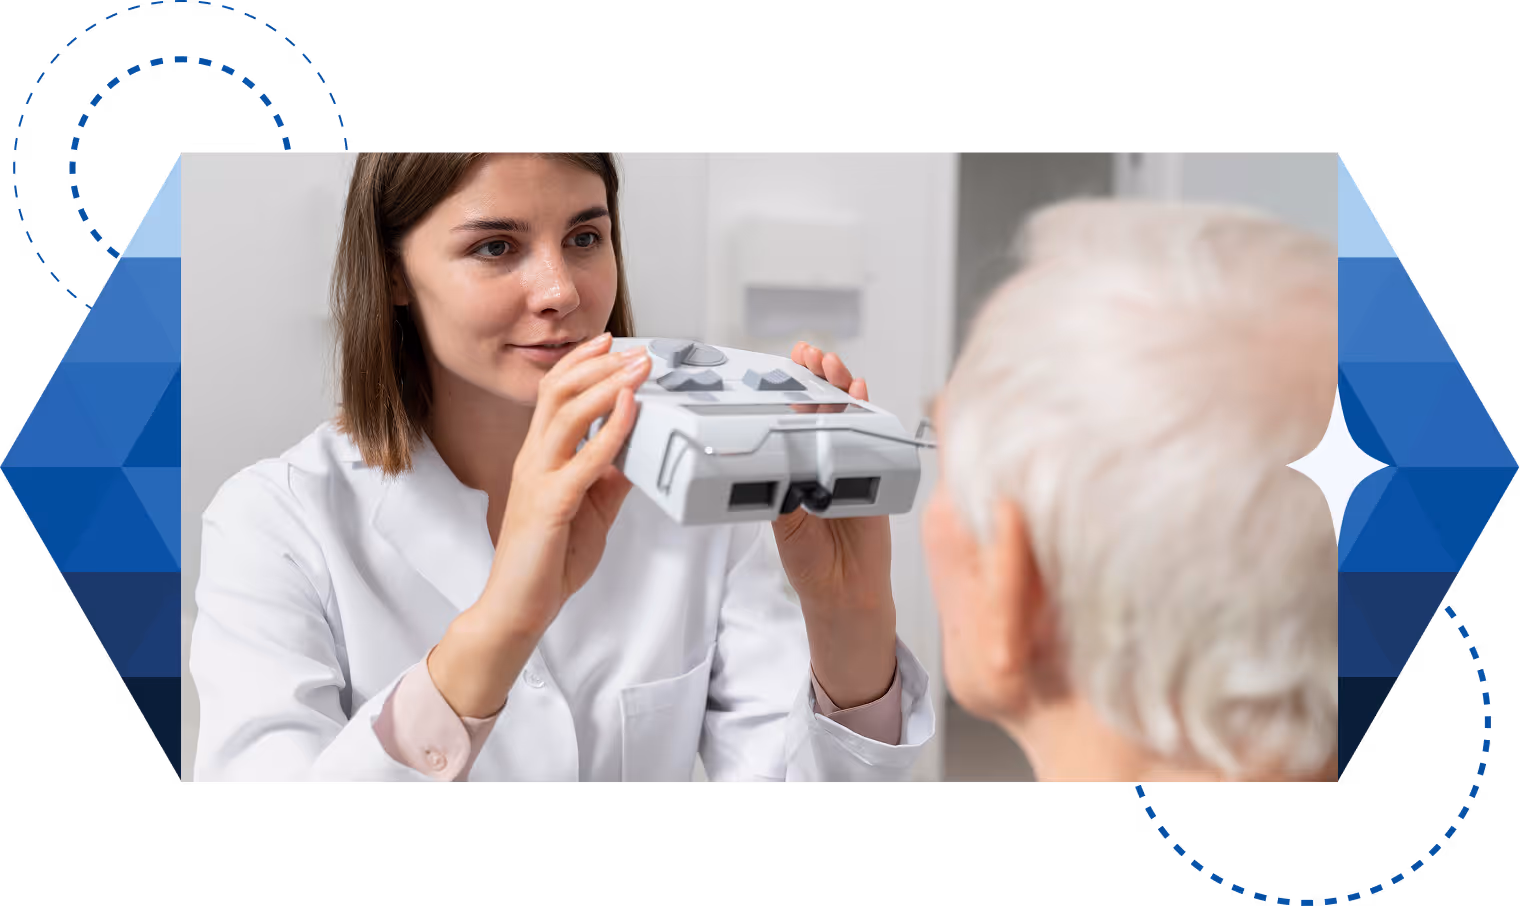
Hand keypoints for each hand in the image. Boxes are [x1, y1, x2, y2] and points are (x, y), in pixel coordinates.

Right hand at [431, 333, 650, 716]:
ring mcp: (539, 478)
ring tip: (638, 368)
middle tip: (635, 349)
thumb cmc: (549, 560)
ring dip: (608, 385)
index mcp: (539, 457)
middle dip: (599, 365)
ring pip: (567, 414)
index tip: (609, 342)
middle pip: (558, 392)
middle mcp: (533, 459)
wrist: (521, 606)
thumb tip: (637, 451)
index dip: (580, 363)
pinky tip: (631, 410)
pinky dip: (612, 430)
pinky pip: (584, 458)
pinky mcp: (551, 503)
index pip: (553, 394)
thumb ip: (610, 477)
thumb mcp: (592, 507)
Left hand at [772, 342, 896, 708]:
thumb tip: (777, 459)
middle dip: (816, 377)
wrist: (846, 595)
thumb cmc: (811, 564)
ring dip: (842, 387)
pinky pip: (874, 439)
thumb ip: (783, 493)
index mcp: (793, 469)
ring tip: (832, 366)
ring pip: (848, 417)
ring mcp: (850, 466)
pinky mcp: (876, 475)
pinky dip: (869, 414)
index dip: (787, 392)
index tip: (782, 367)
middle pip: (820, 409)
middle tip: (809, 356)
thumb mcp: (785, 526)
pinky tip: (861, 393)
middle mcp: (821, 461)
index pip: (789, 420)